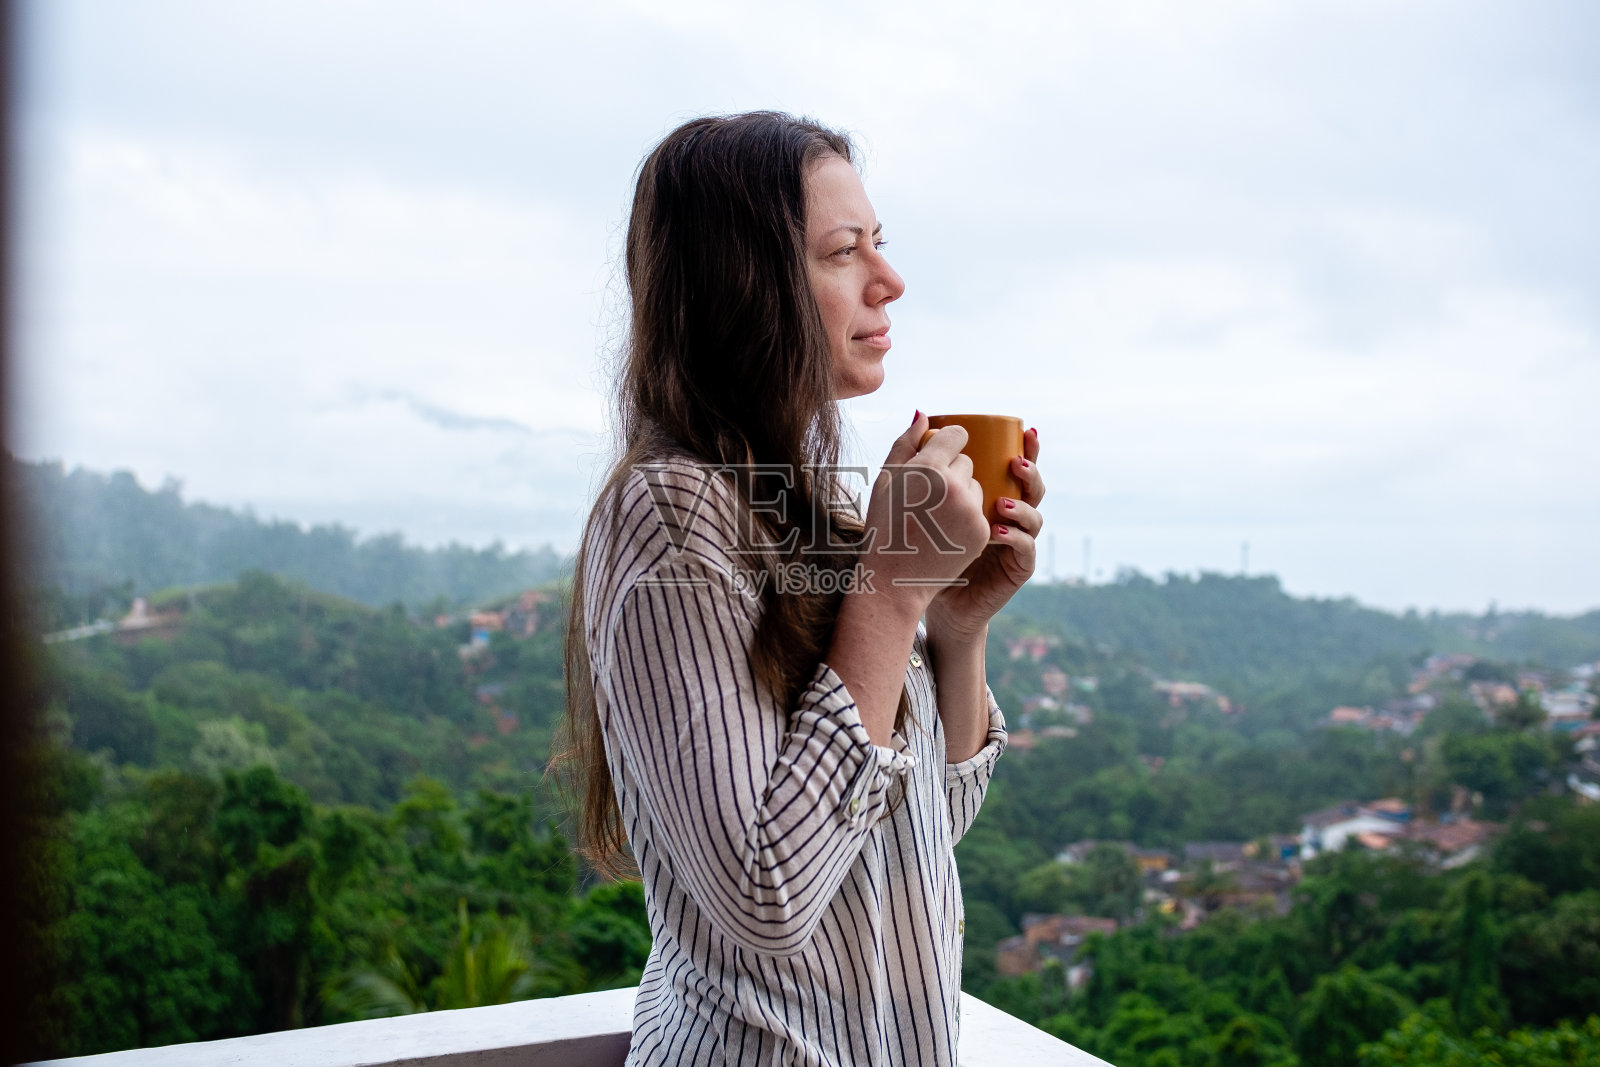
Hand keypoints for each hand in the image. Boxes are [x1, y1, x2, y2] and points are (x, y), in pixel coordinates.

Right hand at [856, 411, 989, 621]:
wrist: (893, 579)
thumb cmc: (882, 527)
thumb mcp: (884, 481)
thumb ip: (905, 443)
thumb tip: (923, 414)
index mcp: (928, 468)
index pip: (957, 435)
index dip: (949, 441)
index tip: (941, 451)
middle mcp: (954, 486)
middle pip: (966, 461)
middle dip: (952, 471)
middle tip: (928, 495)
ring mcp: (971, 510)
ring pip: (975, 486)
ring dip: (962, 494)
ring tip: (935, 515)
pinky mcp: (981, 531)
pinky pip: (980, 510)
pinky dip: (966, 517)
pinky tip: (943, 530)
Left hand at [925, 426, 1044, 642]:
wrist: (926, 594)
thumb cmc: (925, 545)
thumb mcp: (920, 498)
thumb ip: (923, 460)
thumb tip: (921, 414)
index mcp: (995, 494)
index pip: (1016, 467)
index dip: (1028, 448)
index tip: (1024, 429)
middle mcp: (1011, 515)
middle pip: (1034, 487)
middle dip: (1031, 472)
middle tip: (1015, 463)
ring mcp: (1017, 541)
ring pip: (1036, 517)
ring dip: (1022, 507)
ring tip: (1001, 503)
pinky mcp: (1017, 568)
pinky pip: (1025, 549)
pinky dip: (1013, 539)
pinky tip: (995, 534)